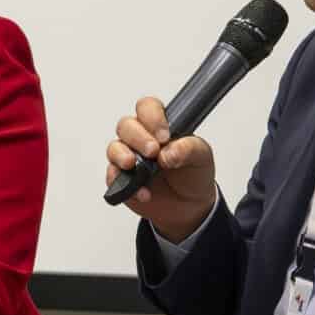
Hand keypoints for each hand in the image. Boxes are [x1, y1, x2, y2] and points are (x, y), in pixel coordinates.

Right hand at [107, 95, 217, 242]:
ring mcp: (129, 157)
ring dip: (122, 156)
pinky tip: (143, 191)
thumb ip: (189, 149)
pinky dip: (125, 184)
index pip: (147, 108)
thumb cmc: (194, 173)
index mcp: (159, 125)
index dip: (152, 118)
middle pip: (126, 125)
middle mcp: (141, 138)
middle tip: (152, 152)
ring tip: (134, 166)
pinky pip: (113, 177)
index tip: (164, 137)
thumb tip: (168, 152)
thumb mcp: (202, 157)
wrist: (189, 205)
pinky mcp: (121, 180)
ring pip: (114, 148)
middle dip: (137, 137)